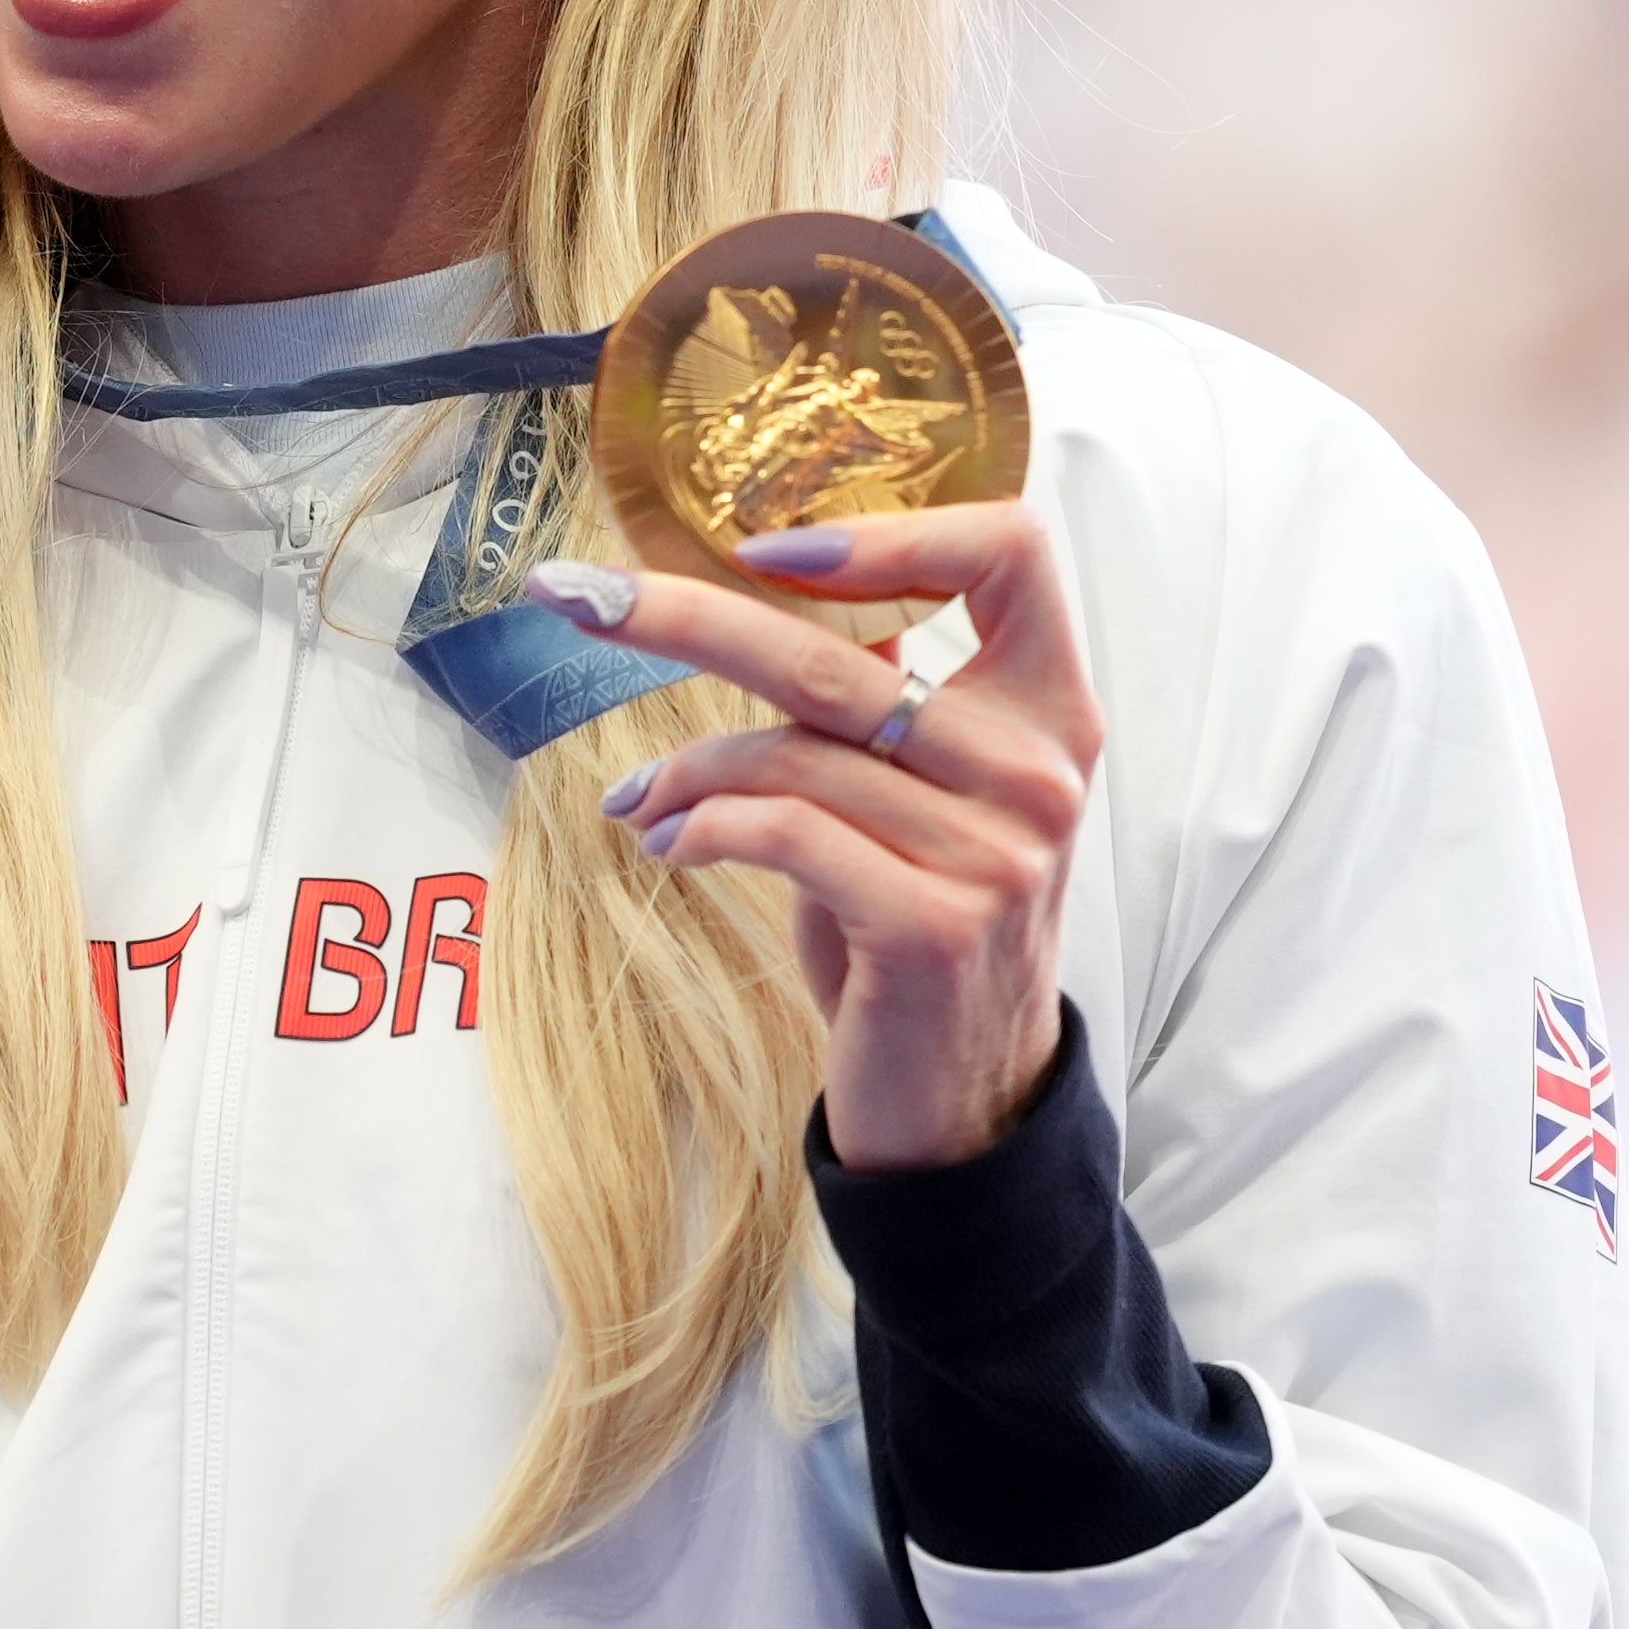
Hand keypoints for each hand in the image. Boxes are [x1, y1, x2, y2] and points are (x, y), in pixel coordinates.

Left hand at [524, 504, 1095, 1172]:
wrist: (961, 1098)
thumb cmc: (916, 918)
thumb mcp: (917, 794)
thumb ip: (877, 698)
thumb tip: (739, 593)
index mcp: (1049, 708)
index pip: (1012, 550)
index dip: (891, 530)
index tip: (765, 549)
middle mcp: (1037, 769)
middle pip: (844, 656)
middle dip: (685, 618)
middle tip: (579, 596)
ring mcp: (996, 851)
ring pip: (794, 753)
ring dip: (685, 771)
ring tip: (639, 799)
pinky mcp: (934, 925)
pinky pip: (784, 833)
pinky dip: (705, 827)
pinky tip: (669, 843)